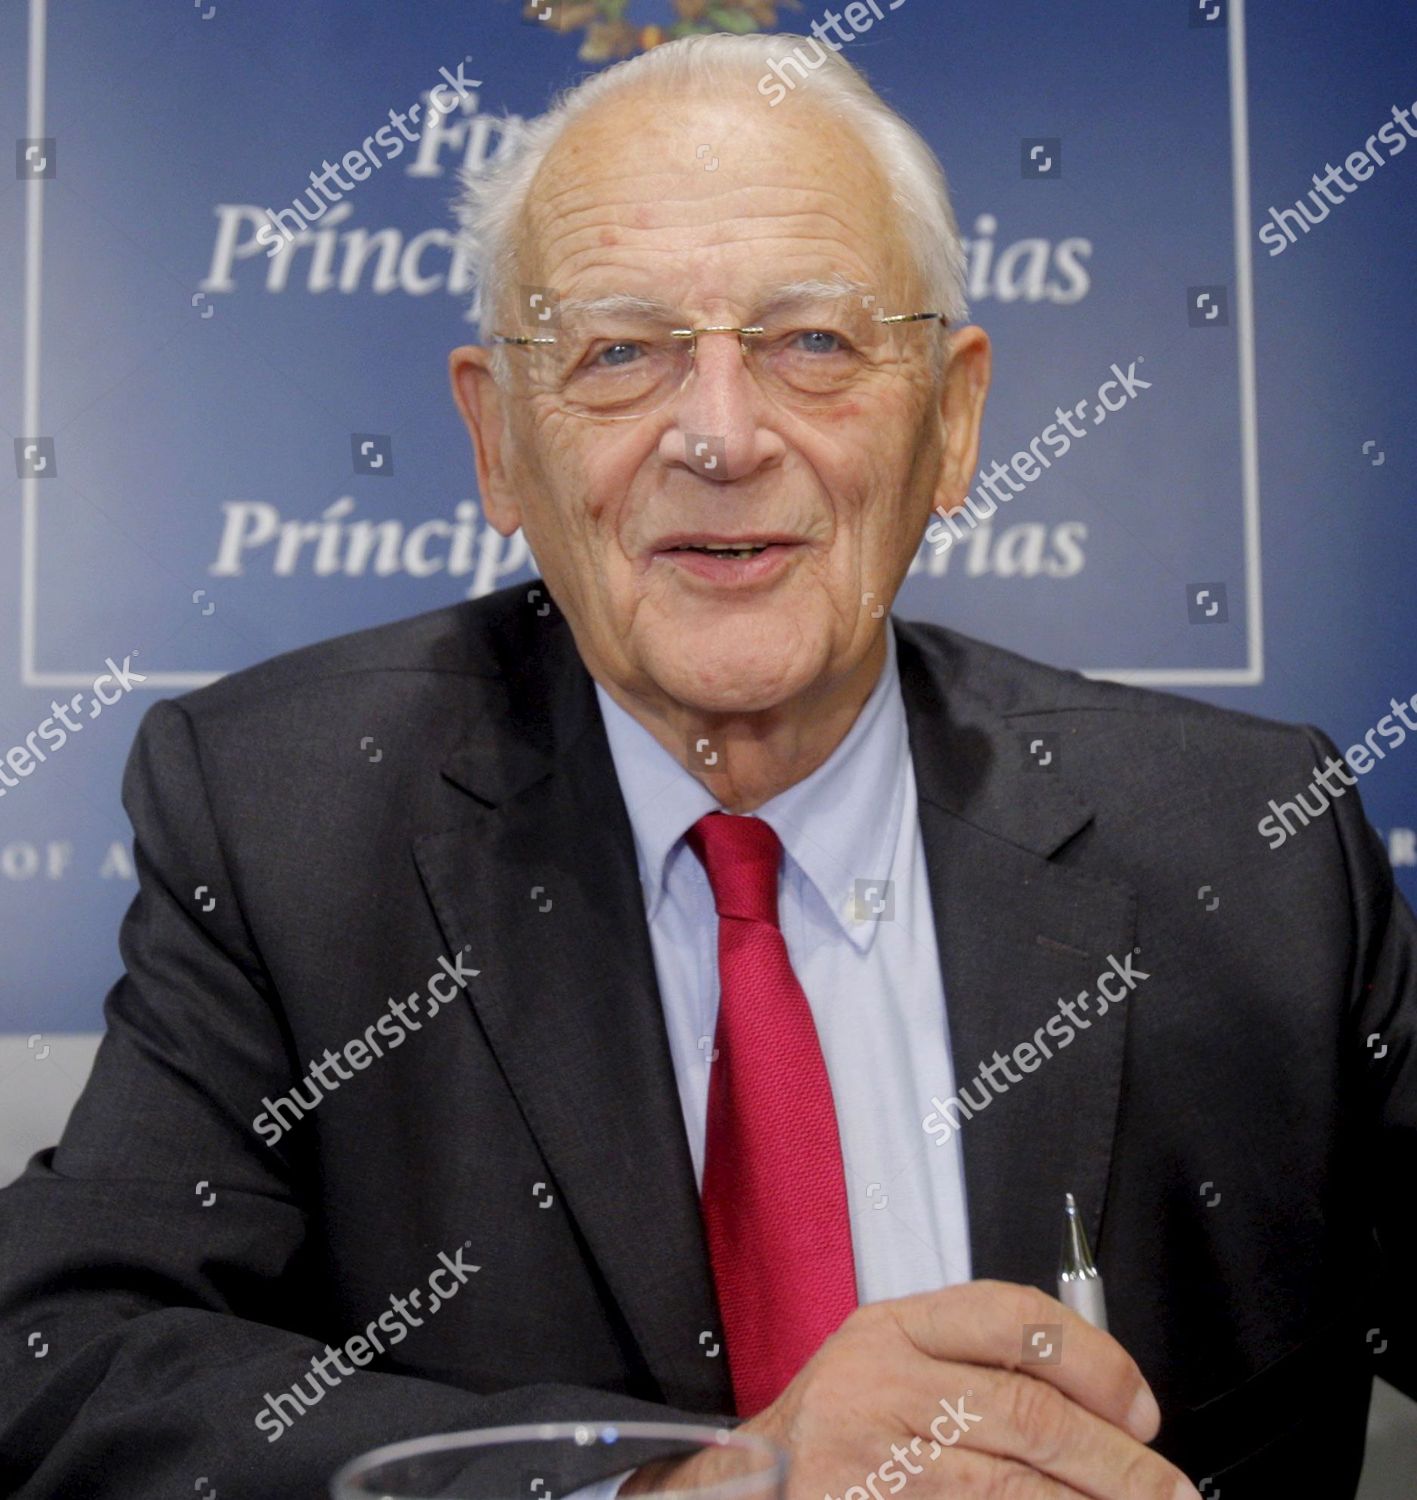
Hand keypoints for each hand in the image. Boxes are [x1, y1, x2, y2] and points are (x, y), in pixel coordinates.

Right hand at [621, 1280, 1199, 1498]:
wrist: (740, 1490)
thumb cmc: (836, 1436)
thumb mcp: (891, 1372)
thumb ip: (974, 1372)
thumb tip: (1104, 1413)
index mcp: (894, 1327)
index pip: (1010, 1316)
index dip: (1093, 1360)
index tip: (1141, 1410)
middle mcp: (879, 1379)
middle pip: (1024, 1409)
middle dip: (1115, 1463)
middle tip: (1171, 1493)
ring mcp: (869, 1452)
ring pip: (1007, 1482)